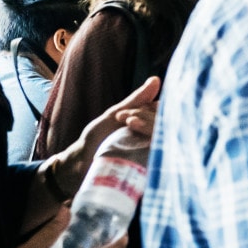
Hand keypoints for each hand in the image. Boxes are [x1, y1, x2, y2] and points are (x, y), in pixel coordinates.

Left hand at [48, 77, 159, 198]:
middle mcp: (155, 138)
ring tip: (127, 123)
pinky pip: (162, 154)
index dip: (152, 109)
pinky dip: (149, 142)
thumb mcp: (116, 114)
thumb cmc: (97, 138)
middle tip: (125, 118)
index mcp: (149, 123)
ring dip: (147, 126)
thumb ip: (138, 99)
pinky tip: (135, 137)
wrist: (80, 164)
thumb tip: (157, 79)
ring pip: (165, 136)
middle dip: (146, 116)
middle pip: (166, 123)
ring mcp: (154, 153)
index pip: (165, 112)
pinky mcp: (151, 168)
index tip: (133, 110)